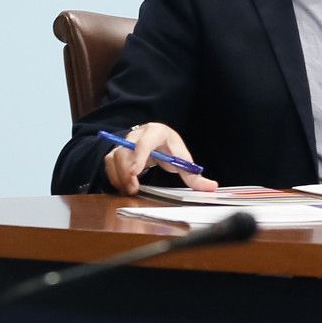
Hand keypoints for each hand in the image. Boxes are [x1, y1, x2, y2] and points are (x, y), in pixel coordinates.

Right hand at [104, 123, 218, 194]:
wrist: (157, 143)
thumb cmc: (170, 149)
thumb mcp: (183, 160)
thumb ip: (194, 175)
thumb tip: (212, 187)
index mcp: (157, 132)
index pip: (146, 140)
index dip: (139, 155)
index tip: (136, 171)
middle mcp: (137, 135)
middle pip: (126, 150)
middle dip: (127, 170)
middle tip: (133, 188)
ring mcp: (124, 143)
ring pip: (115, 157)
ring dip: (120, 176)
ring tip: (130, 190)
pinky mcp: (116, 152)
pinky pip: (109, 164)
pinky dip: (114, 177)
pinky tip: (123, 188)